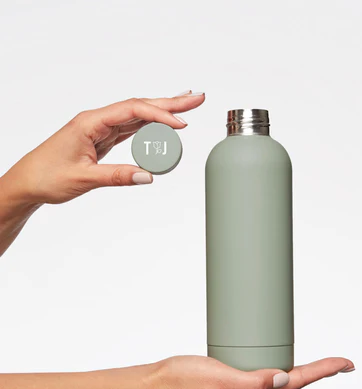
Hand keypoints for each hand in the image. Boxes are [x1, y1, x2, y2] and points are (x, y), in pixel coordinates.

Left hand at [0, 90, 204, 254]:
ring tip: (187, 106)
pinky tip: (163, 122)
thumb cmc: (48, 176)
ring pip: (138, 116)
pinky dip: (150, 125)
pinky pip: (131, 129)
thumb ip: (117, 176)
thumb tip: (148, 176)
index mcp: (90, 122)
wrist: (29, 182)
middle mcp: (97, 121)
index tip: (181, 125)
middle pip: (139, 106)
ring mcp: (101, 129)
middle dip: (169, 102)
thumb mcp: (84, 178)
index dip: (159, 116)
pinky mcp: (103, 139)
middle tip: (197, 98)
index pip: (132, 111)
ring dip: (163, 111)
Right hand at [0, 355, 354, 388]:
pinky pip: (259, 365)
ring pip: (277, 373)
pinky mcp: (229, 372)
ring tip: (311, 358)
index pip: (298, 381)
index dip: (324, 371)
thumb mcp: (219, 380)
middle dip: (317, 370)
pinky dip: (273, 358)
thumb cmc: (185, 383)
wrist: (159, 383)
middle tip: (335, 360)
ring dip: (298, 365)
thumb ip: (251, 382)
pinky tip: (270, 349)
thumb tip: (284, 379)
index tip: (345, 363)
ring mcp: (240, 382)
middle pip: (293, 379)